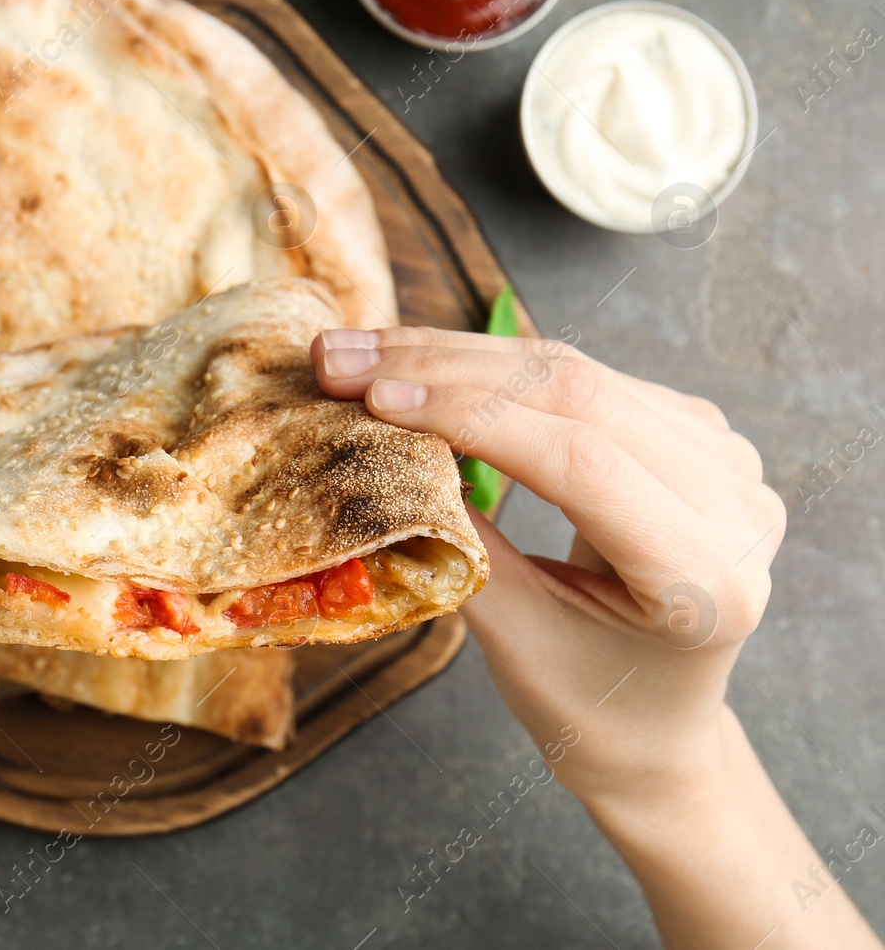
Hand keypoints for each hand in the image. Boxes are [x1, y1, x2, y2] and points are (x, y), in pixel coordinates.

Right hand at [314, 326, 880, 948]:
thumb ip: (461, 541)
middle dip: (445, 369)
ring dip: (456, 355)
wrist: (655, 726)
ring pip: (574, 370)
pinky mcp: (691, 430)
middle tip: (341, 359)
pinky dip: (492, 365)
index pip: (580, 460)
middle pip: (579, 395)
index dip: (469, 416)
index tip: (369, 396)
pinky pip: (582, 376)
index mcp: (705, 574)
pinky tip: (419, 360)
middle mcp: (736, 503)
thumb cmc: (585, 701)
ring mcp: (723, 457)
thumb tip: (380, 444)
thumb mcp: (516, 635)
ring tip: (359, 352)